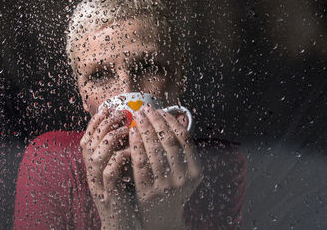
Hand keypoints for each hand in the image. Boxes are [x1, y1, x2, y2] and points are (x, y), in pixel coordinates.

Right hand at [80, 108, 139, 228]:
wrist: (122, 227)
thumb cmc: (125, 198)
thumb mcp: (120, 174)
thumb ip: (120, 155)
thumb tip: (130, 132)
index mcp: (93, 168)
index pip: (87, 139)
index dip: (96, 122)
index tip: (108, 108)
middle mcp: (92, 175)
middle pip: (90, 143)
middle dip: (105, 124)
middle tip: (120, 113)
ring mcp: (99, 186)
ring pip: (96, 155)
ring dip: (111, 139)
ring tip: (127, 129)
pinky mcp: (110, 196)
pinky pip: (110, 173)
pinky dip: (121, 158)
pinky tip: (134, 151)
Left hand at [129, 106, 202, 229]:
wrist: (162, 220)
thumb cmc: (171, 190)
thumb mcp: (184, 172)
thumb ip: (181, 150)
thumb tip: (175, 118)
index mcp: (195, 171)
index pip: (184, 139)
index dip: (171, 122)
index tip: (160, 110)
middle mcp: (183, 178)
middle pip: (168, 141)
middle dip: (156, 121)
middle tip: (146, 108)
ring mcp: (165, 185)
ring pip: (154, 149)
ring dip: (145, 128)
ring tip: (138, 116)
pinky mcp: (148, 191)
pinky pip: (140, 162)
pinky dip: (136, 144)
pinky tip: (132, 132)